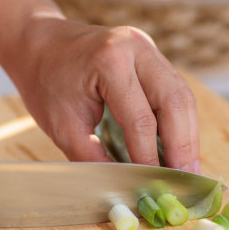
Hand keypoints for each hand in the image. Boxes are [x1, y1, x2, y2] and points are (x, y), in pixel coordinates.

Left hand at [0, 0, 200, 171]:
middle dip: (184, 145)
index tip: (155, 185)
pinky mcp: (153, 56)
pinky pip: (176, 90)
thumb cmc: (45, 82)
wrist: (40, 44)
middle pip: (175, 101)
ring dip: (189, 134)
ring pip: (183, 95)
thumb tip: (126, 186)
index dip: (150, 157)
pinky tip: (181, 145)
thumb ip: (94, 158)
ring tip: (189, 167)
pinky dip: (181, 121)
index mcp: (109, 60)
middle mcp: (137, 48)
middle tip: (186, 178)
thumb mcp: (62, 125)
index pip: (140, 118)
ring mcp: (148, 48)